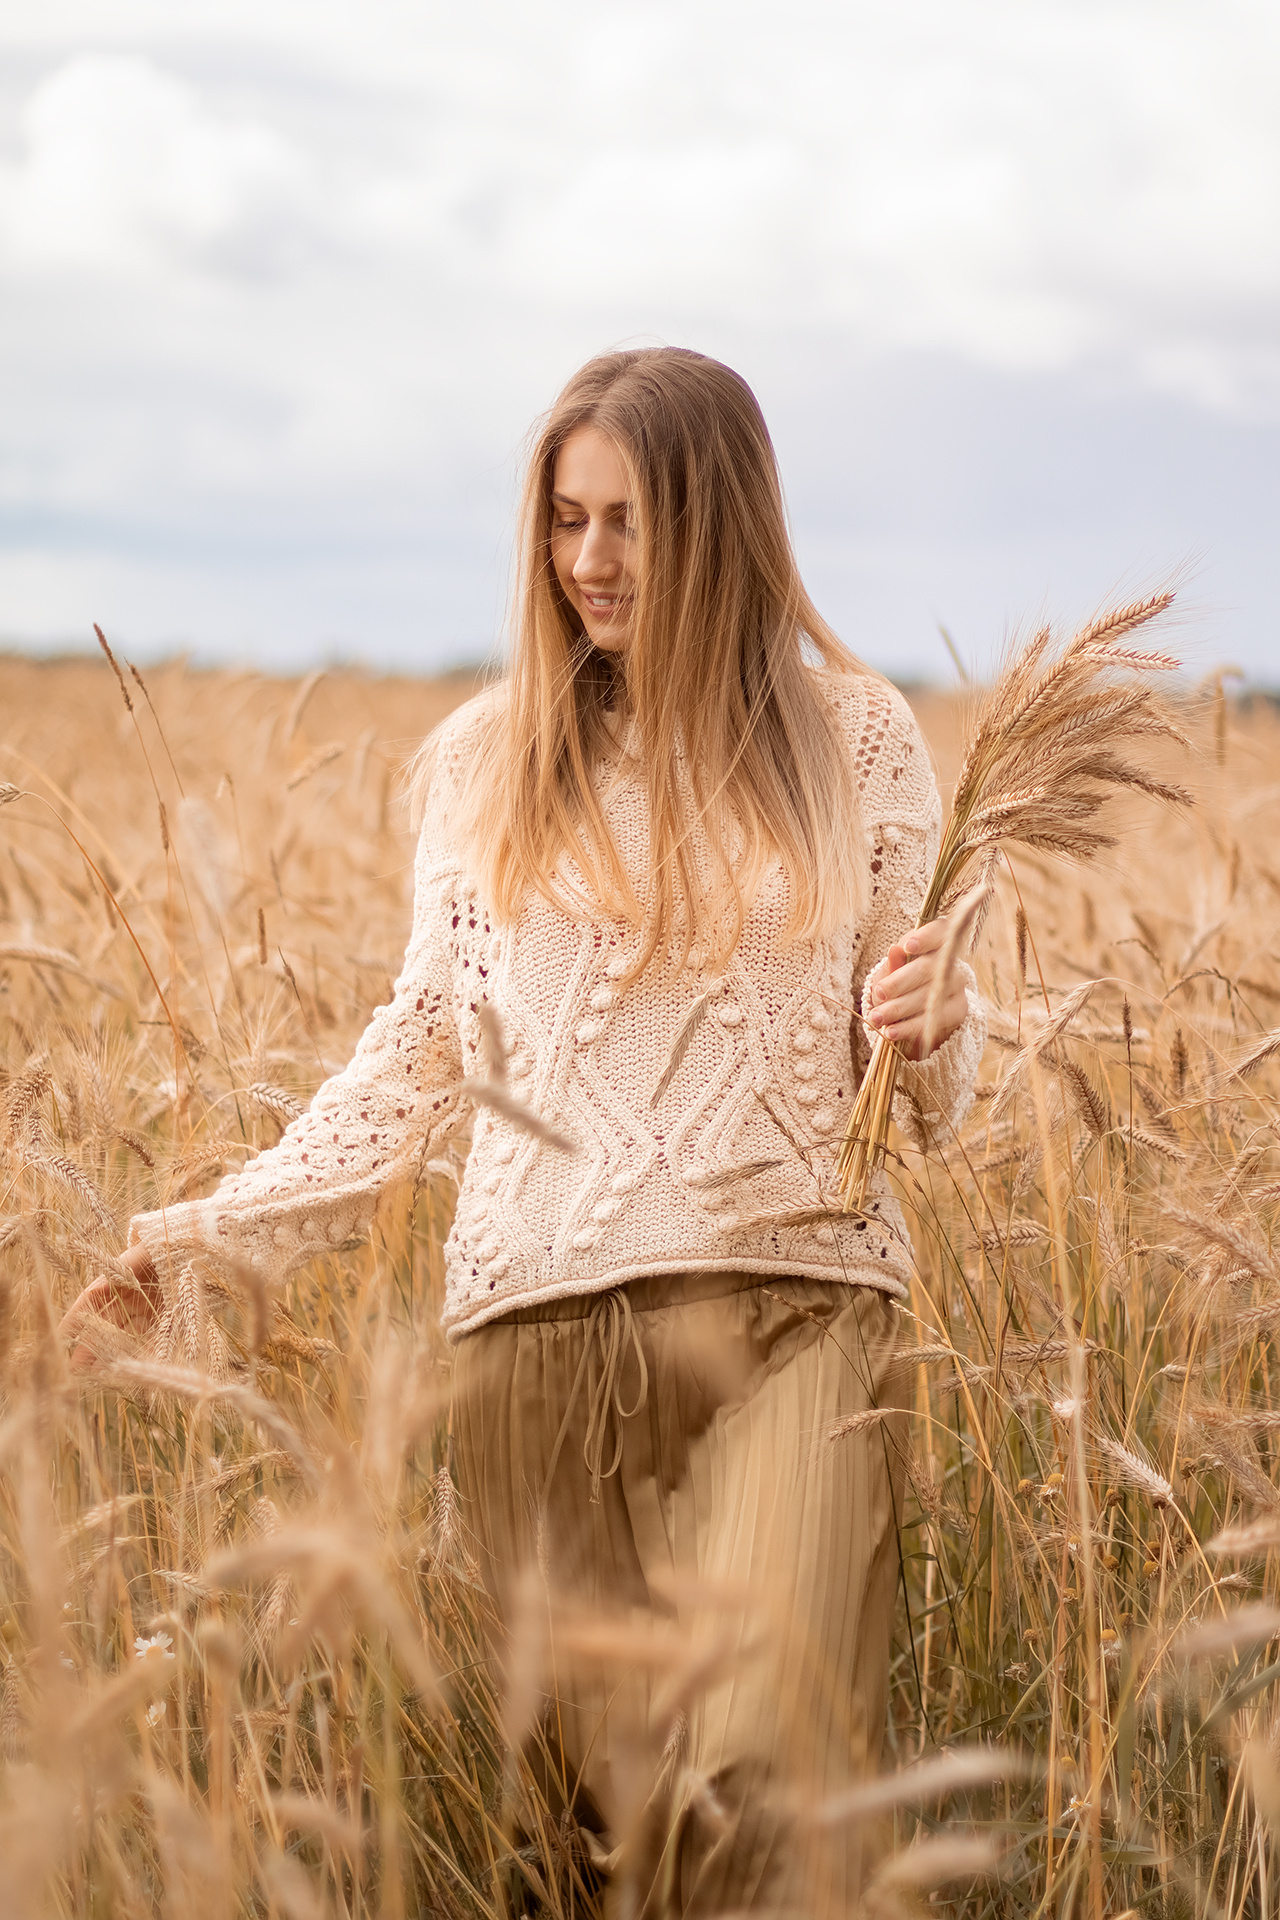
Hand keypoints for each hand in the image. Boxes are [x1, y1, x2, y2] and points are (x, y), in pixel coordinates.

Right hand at [60, 1243, 162, 1372]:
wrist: (206, 1245)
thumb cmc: (170, 1243)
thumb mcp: (144, 1252)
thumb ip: (121, 1269)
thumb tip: (94, 1289)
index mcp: (119, 1278)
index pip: (90, 1301)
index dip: (75, 1318)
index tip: (60, 1336)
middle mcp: (131, 1296)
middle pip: (105, 1324)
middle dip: (90, 1346)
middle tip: (76, 1369)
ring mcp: (150, 1308)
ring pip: (126, 1335)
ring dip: (113, 1355)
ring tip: (99, 1375)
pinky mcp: (170, 1317)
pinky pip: (153, 1338)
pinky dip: (143, 1353)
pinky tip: (132, 1369)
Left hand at [864, 917, 969, 1061]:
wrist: (916, 1011)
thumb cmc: (900, 983)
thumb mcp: (891, 972)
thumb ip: (894, 963)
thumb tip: (895, 949)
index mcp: (936, 943)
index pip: (939, 931)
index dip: (925, 938)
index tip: (907, 947)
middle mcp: (951, 962)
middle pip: (929, 968)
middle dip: (899, 982)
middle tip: (878, 994)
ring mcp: (957, 987)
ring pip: (930, 996)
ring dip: (899, 1008)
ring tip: (877, 1018)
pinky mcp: (958, 1010)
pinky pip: (933, 1020)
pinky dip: (908, 1028)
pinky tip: (891, 1032)